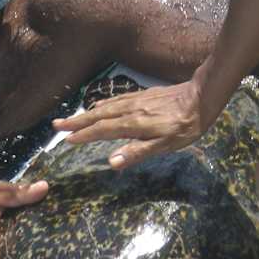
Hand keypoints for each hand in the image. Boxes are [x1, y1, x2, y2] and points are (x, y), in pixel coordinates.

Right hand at [53, 80, 213, 169]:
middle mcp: (129, 110)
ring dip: (86, 113)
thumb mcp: (165, 145)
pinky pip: (115, 100)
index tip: (66, 140)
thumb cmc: (186, 126)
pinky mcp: (142, 95)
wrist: (202, 97)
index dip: (83, 136)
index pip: (102, 131)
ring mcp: (135, 100)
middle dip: (76, 122)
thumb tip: (112, 162)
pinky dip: (102, 105)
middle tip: (56, 125)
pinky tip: (99, 106)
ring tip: (71, 118)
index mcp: (133, 124)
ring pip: (104, 107)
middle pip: (97, 116)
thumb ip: (137, 152)